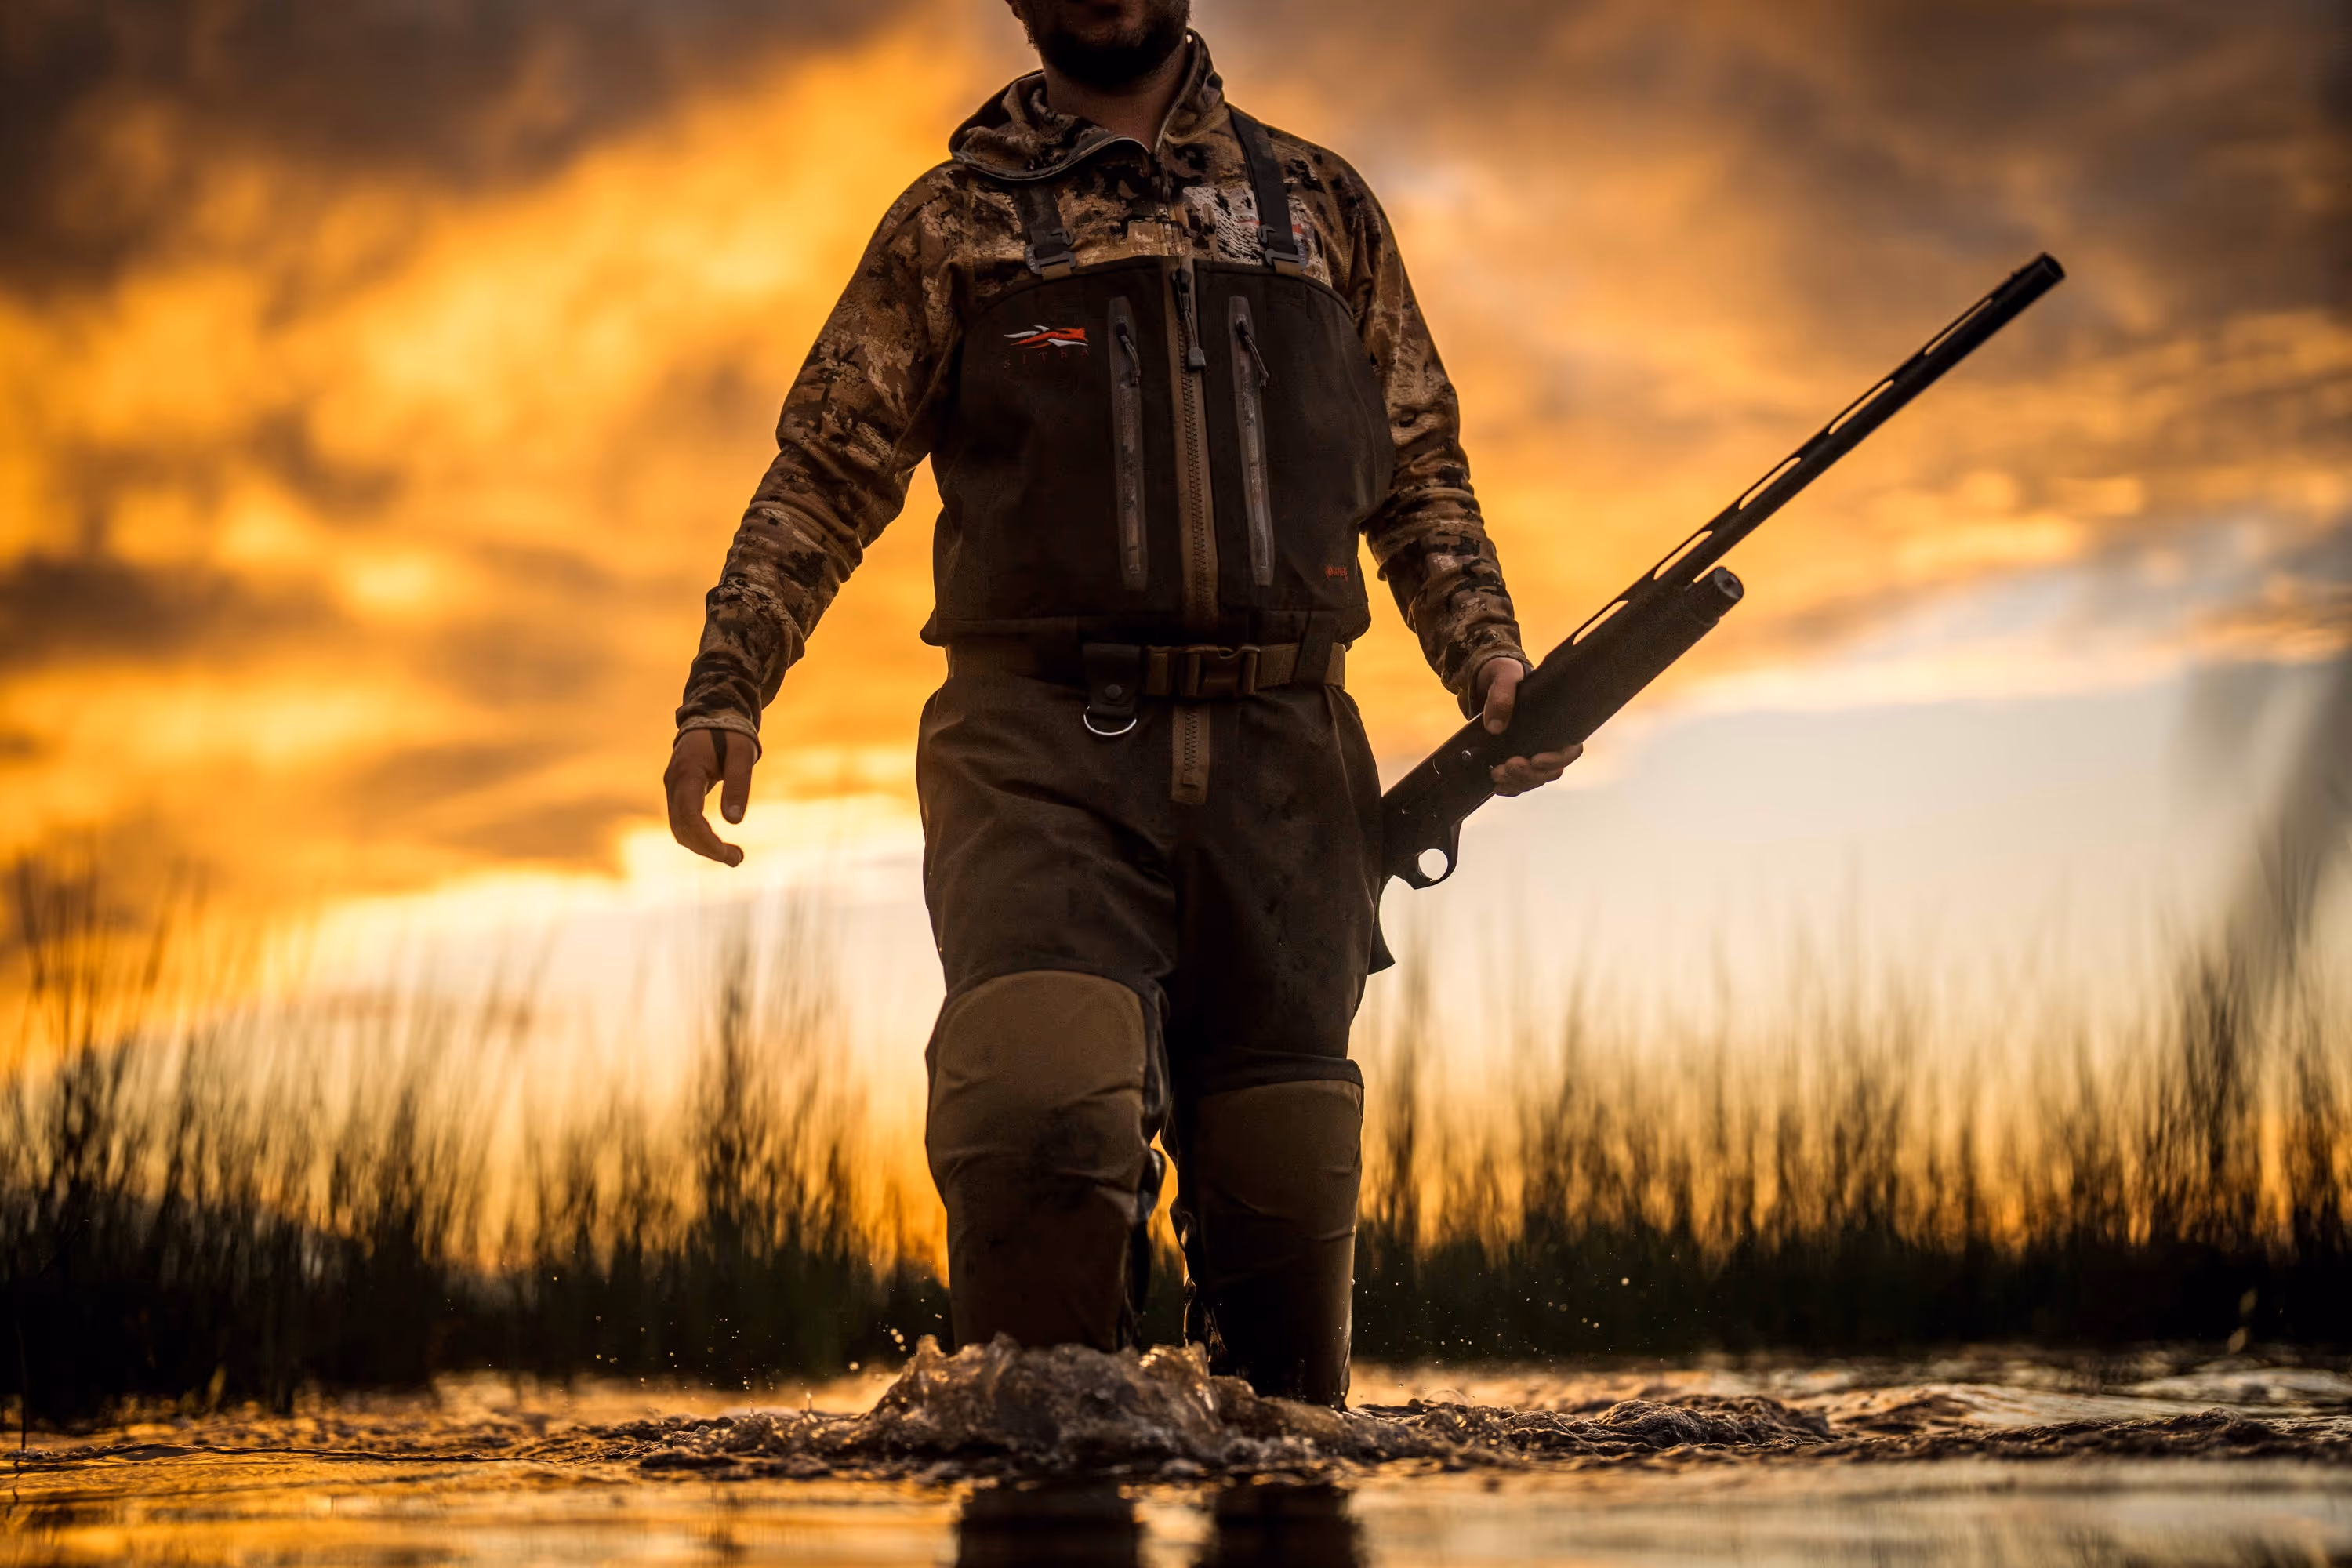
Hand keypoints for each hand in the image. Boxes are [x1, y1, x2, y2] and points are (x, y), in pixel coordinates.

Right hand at [664, 727, 753, 865]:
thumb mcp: (742, 755)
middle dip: (707, 848)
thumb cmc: (731, 733)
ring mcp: (673, 788)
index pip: (688, 815)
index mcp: (687, 772)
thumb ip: (738, 785)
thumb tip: (734, 822)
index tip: (726, 854)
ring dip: (702, 846)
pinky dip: (698, 836)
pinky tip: (718, 844)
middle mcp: (674, 782)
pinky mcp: (678, 792)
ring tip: (734, 857)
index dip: (705, 839)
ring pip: (679, 828)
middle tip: (738, 860)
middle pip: (681, 827)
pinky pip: (682, 821)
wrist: (713, 715)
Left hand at [1475, 658, 1581, 796]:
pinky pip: (1518, 782)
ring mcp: (1532, 753)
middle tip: (1508, 765)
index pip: (1570, 750)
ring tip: (1496, 773)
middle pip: (1551, 772)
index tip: (1535, 759)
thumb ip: (1502, 695)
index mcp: (1558, 722)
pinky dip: (1509, 787)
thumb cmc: (1504, 673)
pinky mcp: (1515, 758)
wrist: (1486, 680)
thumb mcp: (1503, 676)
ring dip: (1517, 782)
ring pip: (1534, 780)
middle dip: (1530, 774)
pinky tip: (1496, 785)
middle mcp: (1549, 742)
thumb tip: (1495, 727)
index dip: (1556, 760)